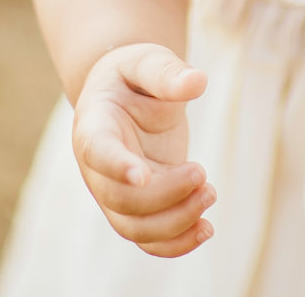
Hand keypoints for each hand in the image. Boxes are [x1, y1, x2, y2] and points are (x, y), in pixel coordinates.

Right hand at [70, 42, 215, 256]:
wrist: (125, 94)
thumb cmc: (134, 75)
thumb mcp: (147, 61)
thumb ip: (166, 72)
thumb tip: (198, 81)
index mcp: (94, 126)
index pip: (98, 152)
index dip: (117, 166)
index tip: (142, 175)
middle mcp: (97, 168)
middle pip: (121, 199)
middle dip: (165, 195)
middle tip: (202, 173)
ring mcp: (115, 191)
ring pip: (134, 228)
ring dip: (175, 222)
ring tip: (210, 193)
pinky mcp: (139, 206)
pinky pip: (148, 239)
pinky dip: (176, 244)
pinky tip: (206, 229)